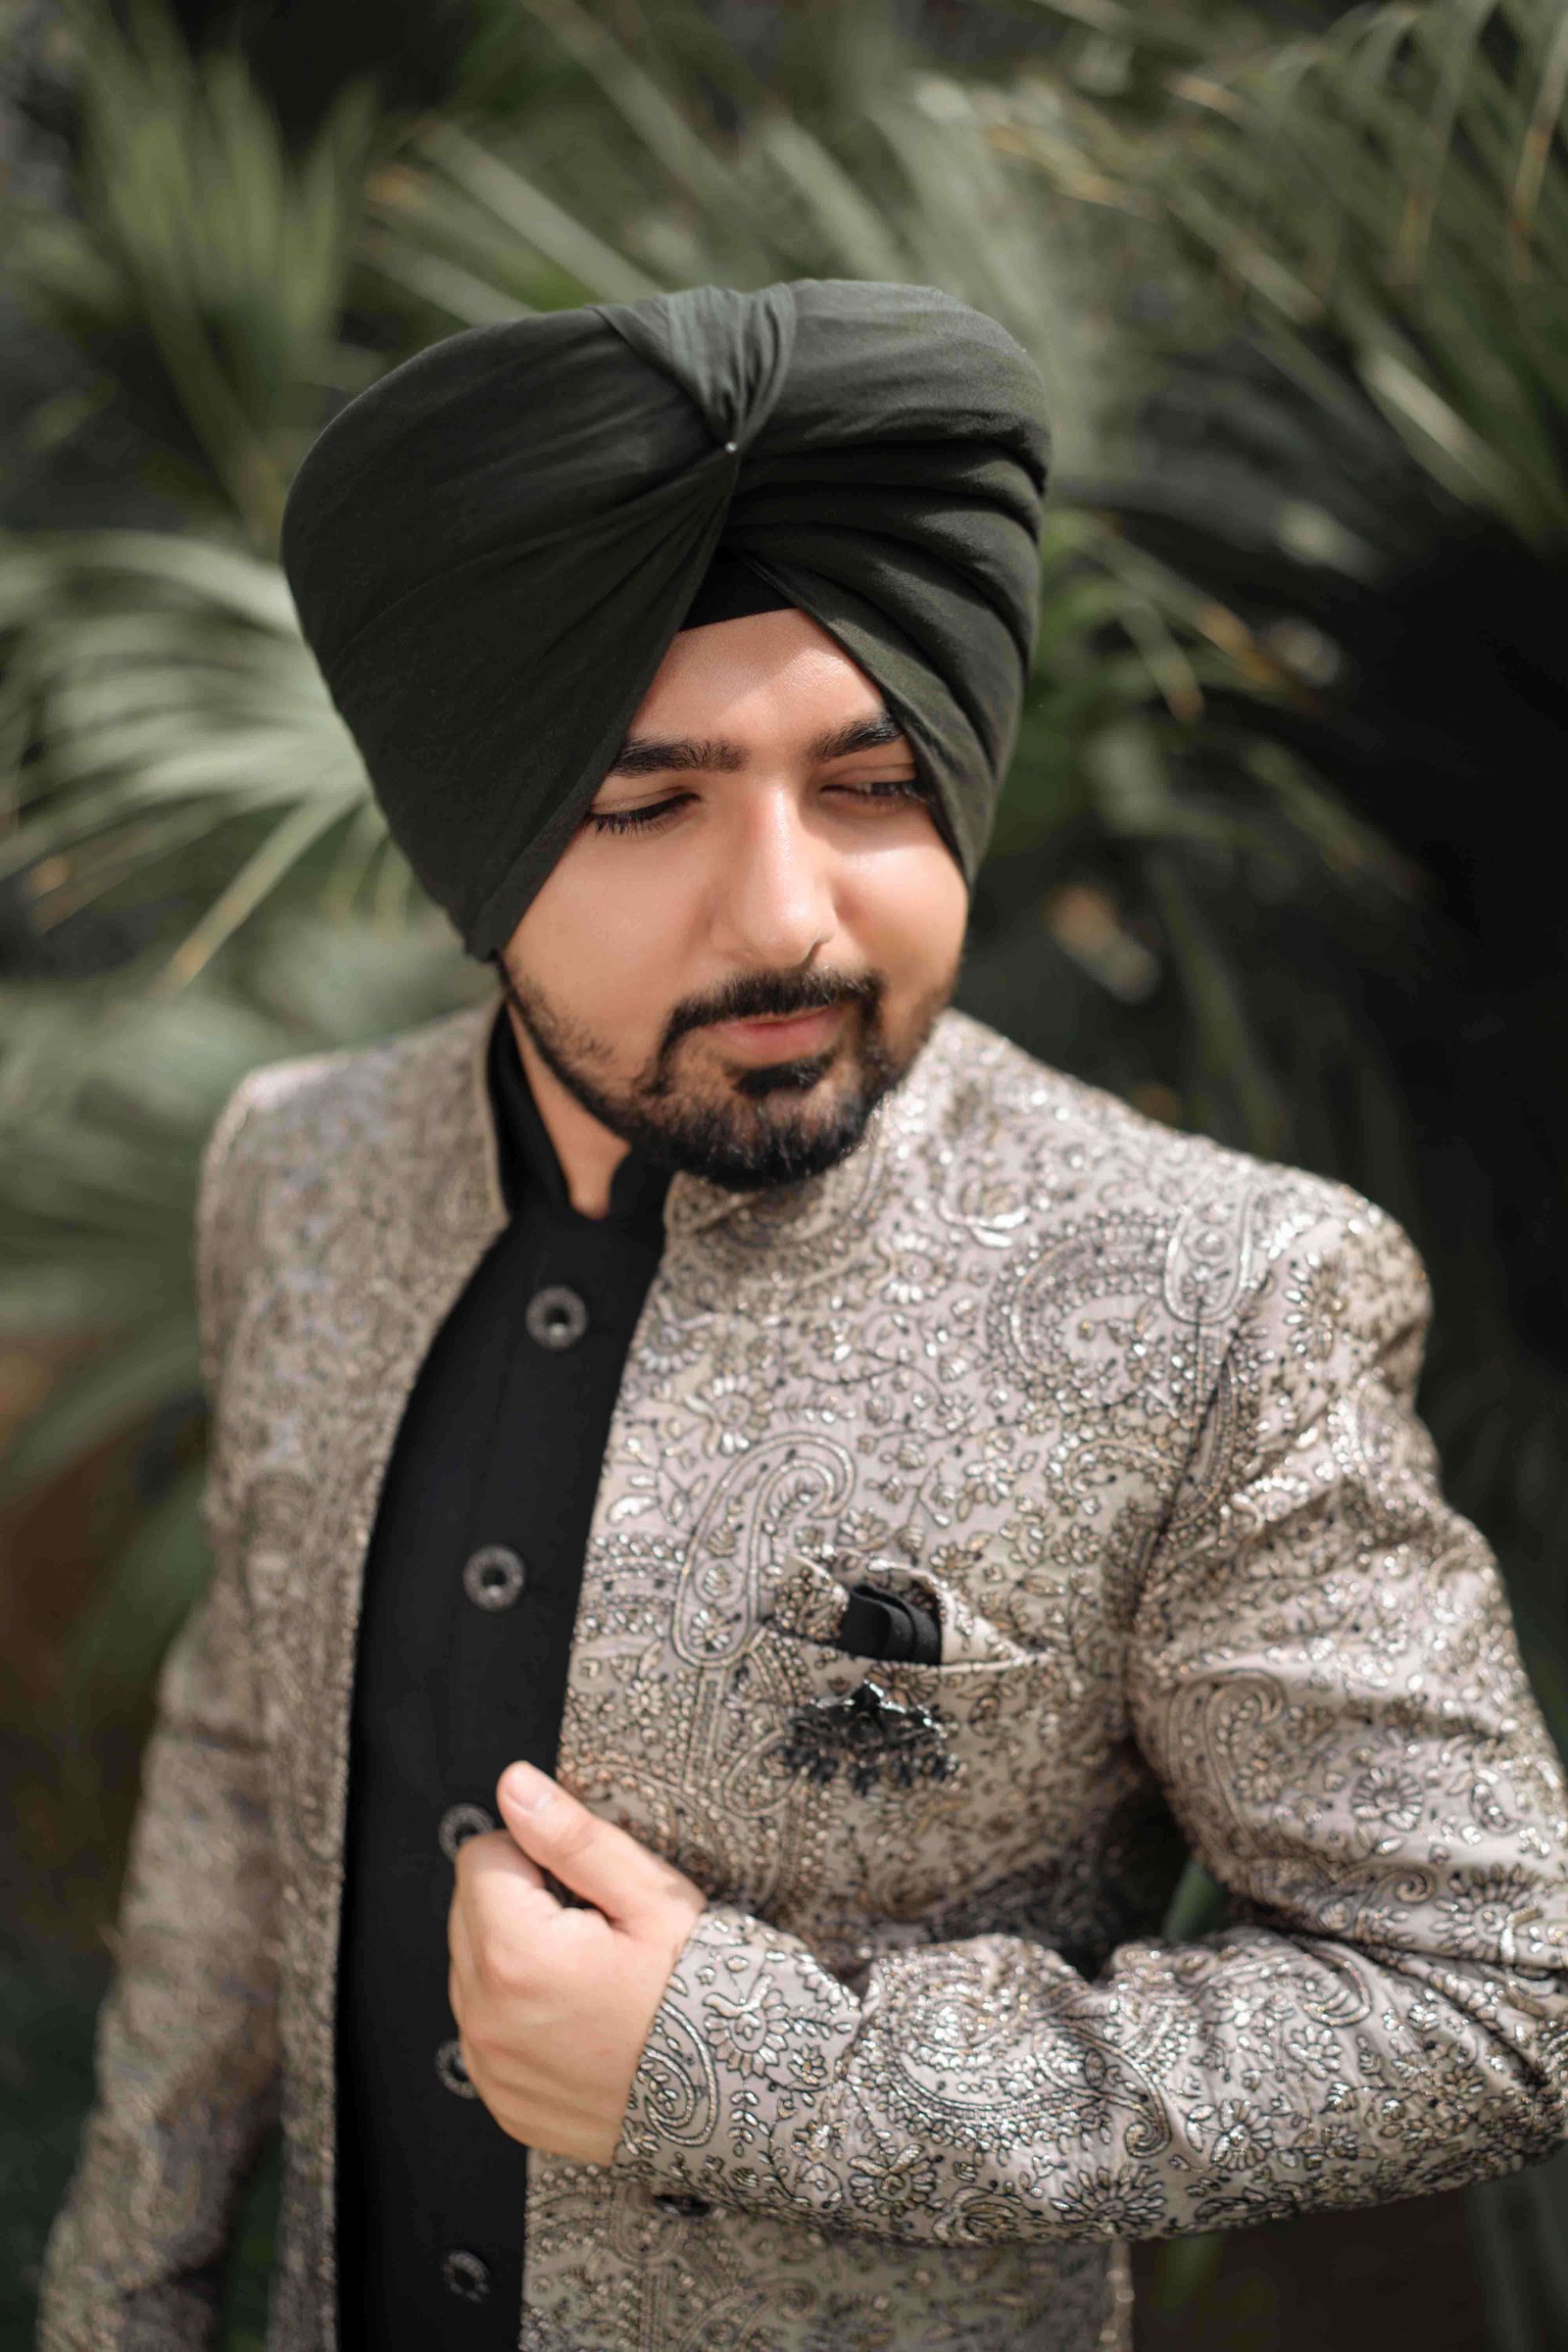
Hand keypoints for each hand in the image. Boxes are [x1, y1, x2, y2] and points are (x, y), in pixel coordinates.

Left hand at [447, 1762, 705, 2164]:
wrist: (741, 2100)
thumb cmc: (703, 1989)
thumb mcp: (651, 1897)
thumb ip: (570, 1837)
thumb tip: (513, 1785)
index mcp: (517, 1955)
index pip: (481, 1855)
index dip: (536, 1854)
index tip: (586, 1885)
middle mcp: (486, 2017)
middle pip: (468, 1910)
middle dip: (520, 1902)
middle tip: (595, 1929)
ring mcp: (492, 2068)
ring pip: (471, 1970)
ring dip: (514, 1957)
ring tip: (590, 1976)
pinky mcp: (504, 2102)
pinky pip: (484, 2031)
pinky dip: (517, 2014)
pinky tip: (577, 2018)